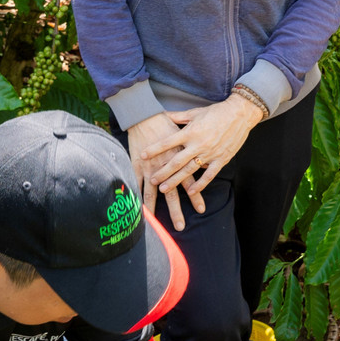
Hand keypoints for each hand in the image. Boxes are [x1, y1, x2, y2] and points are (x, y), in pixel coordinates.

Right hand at [126, 112, 189, 231]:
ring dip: (154, 209)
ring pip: (152, 192)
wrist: (145, 115)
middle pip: (172, 192)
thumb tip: (204, 155)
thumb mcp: (185, 132)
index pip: (190, 181)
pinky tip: (135, 209)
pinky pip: (136, 184)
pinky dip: (135, 197)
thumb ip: (193, 146)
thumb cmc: (165, 122)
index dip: (195, 195)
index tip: (201, 209)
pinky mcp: (137, 166)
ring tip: (155, 224)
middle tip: (181, 226)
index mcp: (180, 158)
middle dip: (176, 210)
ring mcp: (150, 168)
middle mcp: (166, 167)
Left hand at [149, 95, 261, 218]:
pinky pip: (209, 175)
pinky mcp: (221, 159)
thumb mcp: (195, 113)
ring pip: (189, 170)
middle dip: (162, 172)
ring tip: (164, 188)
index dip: (154, 149)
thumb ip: (178, 117)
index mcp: (190, 132)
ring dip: (176, 180)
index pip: (168, 142)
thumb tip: (162, 115)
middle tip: (152, 180)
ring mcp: (210, 153)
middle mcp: (198, 144)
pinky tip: (191, 191)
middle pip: (176, 161)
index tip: (142, 155)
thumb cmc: (216, 112)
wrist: (240, 114)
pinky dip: (200, 184)